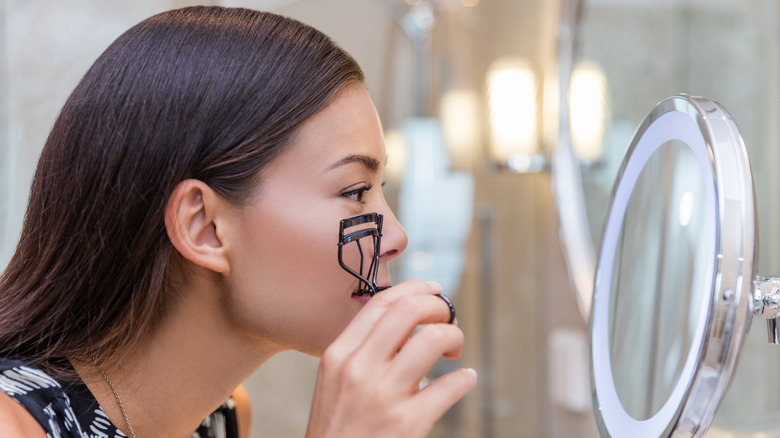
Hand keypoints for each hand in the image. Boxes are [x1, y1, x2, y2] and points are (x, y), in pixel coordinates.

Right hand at [305, 280, 476, 437]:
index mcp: (340, 353)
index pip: (382, 302)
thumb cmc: (338, 429)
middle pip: (410, 310)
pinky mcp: (408, 422)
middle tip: (449, 320)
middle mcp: (359, 368)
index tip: (434, 291)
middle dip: (440, 307)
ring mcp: (384, 394)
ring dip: (455, 337)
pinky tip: (465, 379)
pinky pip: (450, 385)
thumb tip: (409, 327)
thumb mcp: (335, 382)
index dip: (416, 289)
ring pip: (434, 339)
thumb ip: (364, 351)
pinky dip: (465, 378)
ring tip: (454, 351)